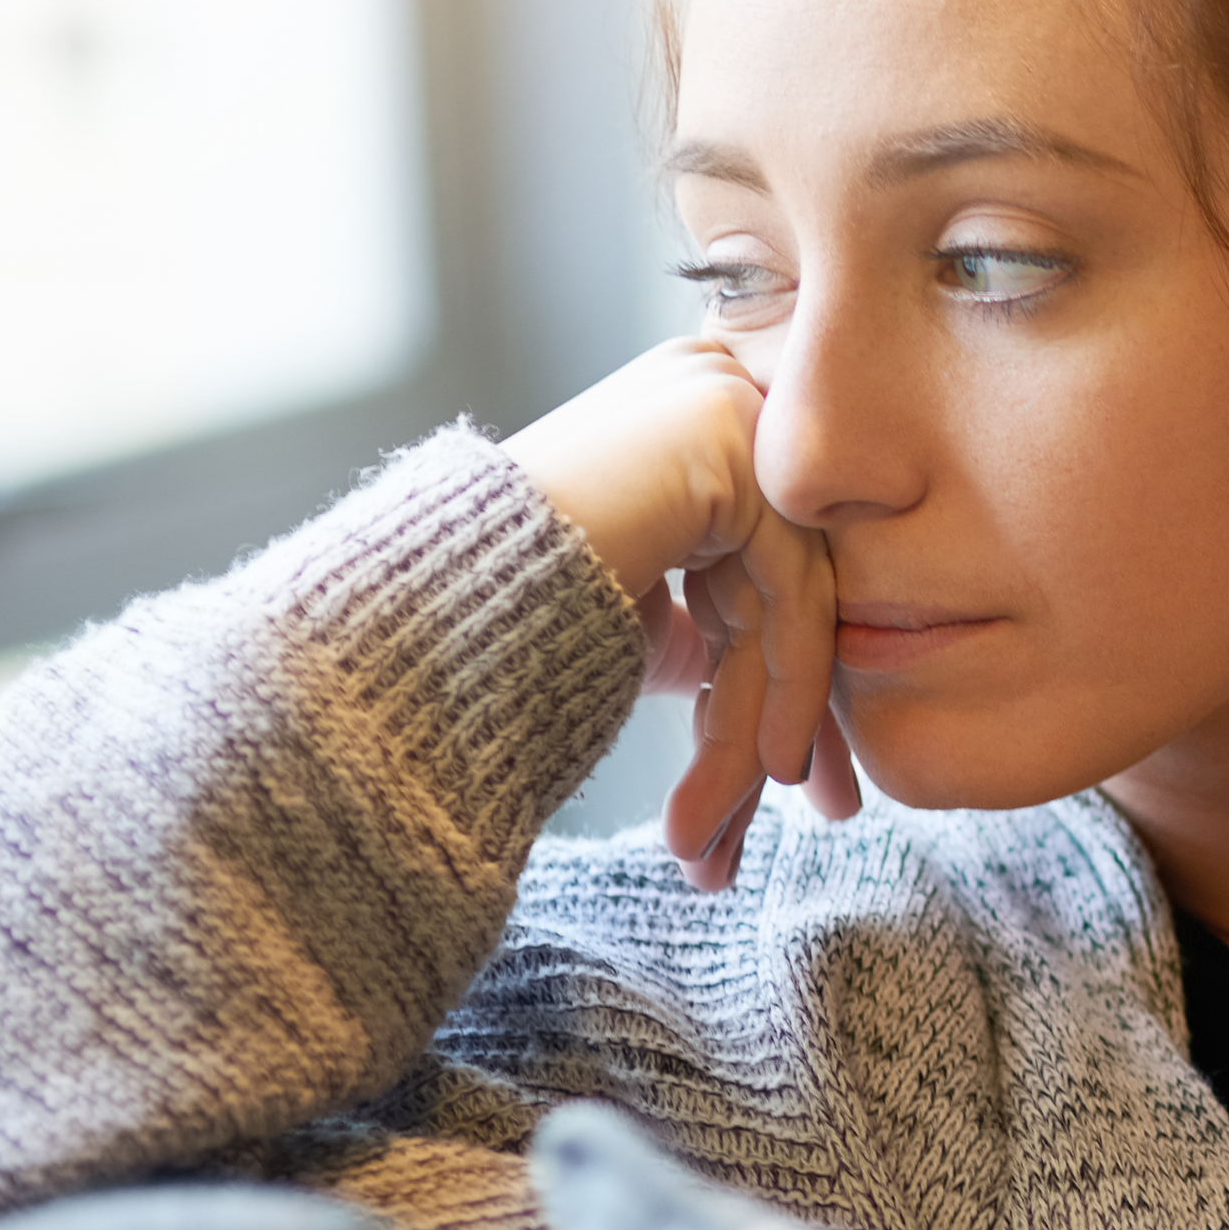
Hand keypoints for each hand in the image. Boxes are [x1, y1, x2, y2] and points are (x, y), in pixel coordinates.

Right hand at [502, 339, 862, 887]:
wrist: (415, 601)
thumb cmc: (500, 616)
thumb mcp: (637, 620)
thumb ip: (716, 631)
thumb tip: (790, 718)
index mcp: (692, 428)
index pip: (767, 570)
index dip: (783, 685)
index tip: (789, 781)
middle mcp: (716, 394)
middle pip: (785, 587)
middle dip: (790, 716)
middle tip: (813, 816)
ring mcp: (725, 406)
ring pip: (790, 602)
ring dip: (761, 730)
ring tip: (723, 835)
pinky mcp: (728, 442)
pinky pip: (793, 587)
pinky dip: (789, 687)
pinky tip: (771, 769)